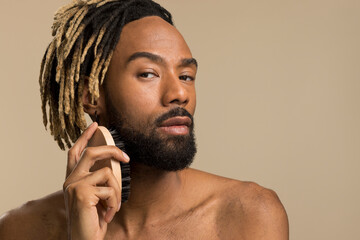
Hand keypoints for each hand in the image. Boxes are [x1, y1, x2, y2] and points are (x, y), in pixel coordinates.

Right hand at [63, 122, 129, 239]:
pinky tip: (107, 215)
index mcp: (71, 179)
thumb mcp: (95, 197)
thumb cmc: (91, 220)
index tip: (96, 125)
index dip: (85, 137)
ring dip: (117, 192)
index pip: (75, 152)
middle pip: (91, 153)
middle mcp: (70, 180)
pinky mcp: (82, 194)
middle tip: (126, 158)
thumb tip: (113, 165)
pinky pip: (110, 189)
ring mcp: (74, 186)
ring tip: (112, 208)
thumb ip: (98, 181)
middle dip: (112, 150)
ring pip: (107, 173)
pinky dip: (115, 202)